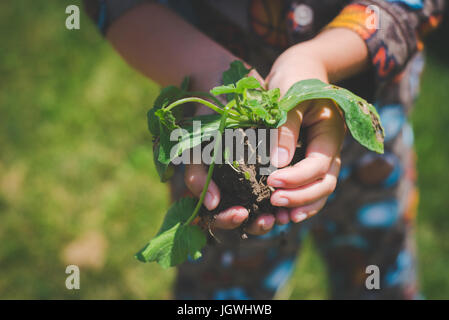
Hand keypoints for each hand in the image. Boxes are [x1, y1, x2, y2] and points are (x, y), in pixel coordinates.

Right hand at [185, 68, 277, 234]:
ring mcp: (251, 180)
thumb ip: (197, 174)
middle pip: (242, 219)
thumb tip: (211, 204)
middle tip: (266, 219)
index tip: (239, 213)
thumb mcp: (197, 146)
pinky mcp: (269, 167)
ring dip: (273, 215)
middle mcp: (232, 189)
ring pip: (262, 210)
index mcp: (213, 189)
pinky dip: (286, 195)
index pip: (217, 217)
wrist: (226, 87)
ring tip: (282, 214)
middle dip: (254, 223)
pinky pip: (279, 189)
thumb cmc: (207, 121)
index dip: (227, 221)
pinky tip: (294, 192)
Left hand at [265, 47, 344, 223]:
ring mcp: (322, 156)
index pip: (319, 165)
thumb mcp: (289, 98)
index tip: (272, 180)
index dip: (297, 177)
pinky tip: (284, 211)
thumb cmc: (294, 79)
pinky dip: (299, 200)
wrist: (301, 71)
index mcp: (331, 132)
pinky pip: (310, 186)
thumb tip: (278, 165)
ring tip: (281, 217)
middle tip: (274, 202)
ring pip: (321, 189)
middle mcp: (330, 149)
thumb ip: (285, 130)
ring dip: (303, 205)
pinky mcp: (309, 160)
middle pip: (325, 184)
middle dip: (301, 196)